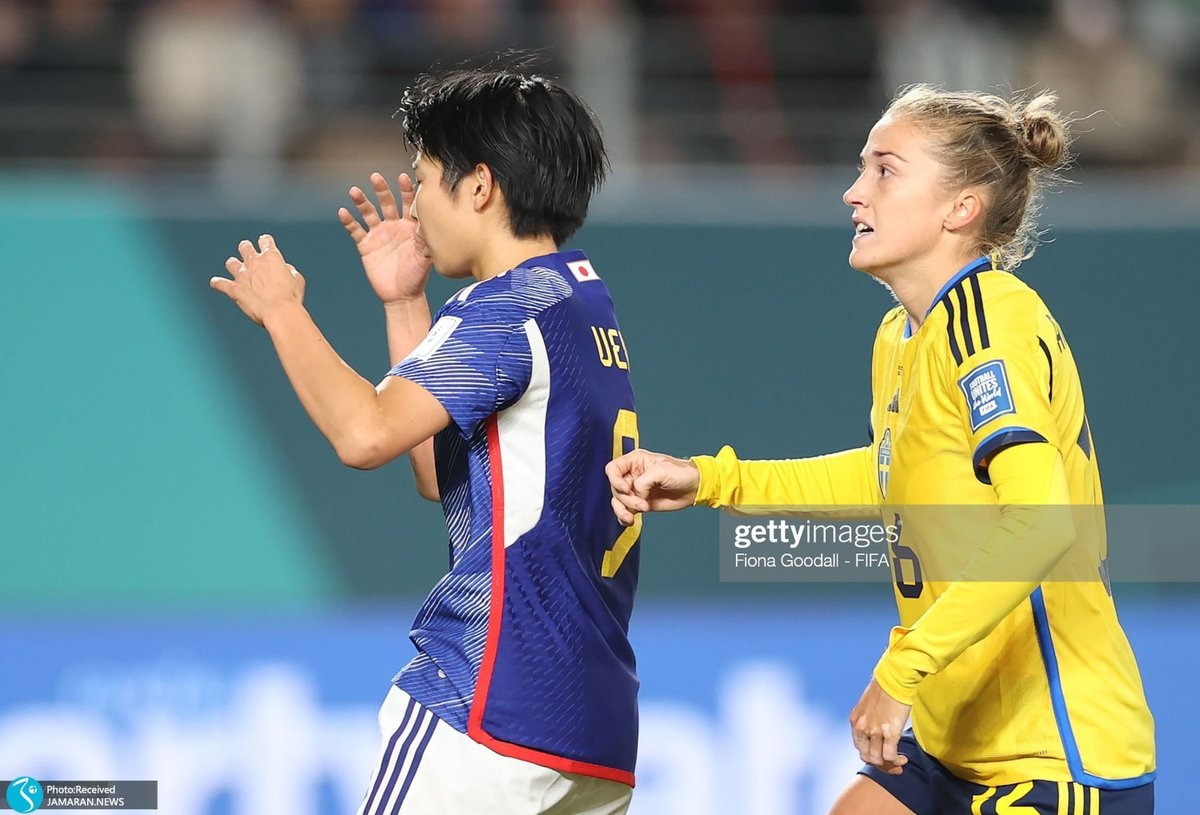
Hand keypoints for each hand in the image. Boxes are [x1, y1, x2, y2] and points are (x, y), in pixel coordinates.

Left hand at [210, 235, 304, 325]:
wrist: (280, 313)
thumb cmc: (292, 298)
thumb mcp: (298, 280)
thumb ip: (289, 270)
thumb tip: (284, 269)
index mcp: (271, 257)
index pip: (265, 240)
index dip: (265, 242)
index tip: (265, 245)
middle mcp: (254, 262)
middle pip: (244, 246)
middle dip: (246, 249)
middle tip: (249, 257)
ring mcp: (242, 275)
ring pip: (230, 262)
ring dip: (233, 266)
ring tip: (237, 272)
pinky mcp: (233, 289)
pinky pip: (219, 283)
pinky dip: (217, 283)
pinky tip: (216, 283)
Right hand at [339, 172, 432, 303]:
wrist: (402, 296)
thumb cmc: (417, 277)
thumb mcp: (424, 257)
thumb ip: (425, 239)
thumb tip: (429, 222)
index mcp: (411, 227)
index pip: (409, 203)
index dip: (406, 190)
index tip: (404, 177)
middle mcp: (394, 226)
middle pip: (387, 203)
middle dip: (382, 190)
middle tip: (376, 177)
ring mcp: (379, 234)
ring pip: (369, 213)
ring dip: (362, 202)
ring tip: (355, 191)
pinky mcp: (366, 245)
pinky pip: (356, 231)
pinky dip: (349, 221)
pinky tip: (343, 212)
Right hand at [605, 449, 700, 525]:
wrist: (694, 488)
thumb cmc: (681, 473)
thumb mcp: (661, 471)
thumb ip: (643, 481)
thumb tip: (636, 494)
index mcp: (635, 461)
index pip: (613, 469)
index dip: (614, 480)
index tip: (625, 489)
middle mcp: (632, 475)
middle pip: (615, 488)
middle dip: (626, 499)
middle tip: (642, 504)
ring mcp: (636, 490)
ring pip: (617, 501)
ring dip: (622, 511)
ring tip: (632, 518)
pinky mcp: (640, 503)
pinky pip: (625, 511)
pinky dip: (624, 518)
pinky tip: (629, 521)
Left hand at [849, 679, 910, 775]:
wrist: (895, 677)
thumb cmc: (885, 687)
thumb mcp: (869, 705)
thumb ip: (869, 719)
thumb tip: (876, 728)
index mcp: (855, 720)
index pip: (859, 746)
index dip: (871, 755)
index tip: (882, 756)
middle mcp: (862, 727)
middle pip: (866, 757)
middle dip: (880, 764)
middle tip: (892, 764)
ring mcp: (875, 731)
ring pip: (877, 760)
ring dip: (889, 765)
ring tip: (900, 761)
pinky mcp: (890, 732)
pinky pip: (890, 756)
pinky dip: (896, 760)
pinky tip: (903, 758)